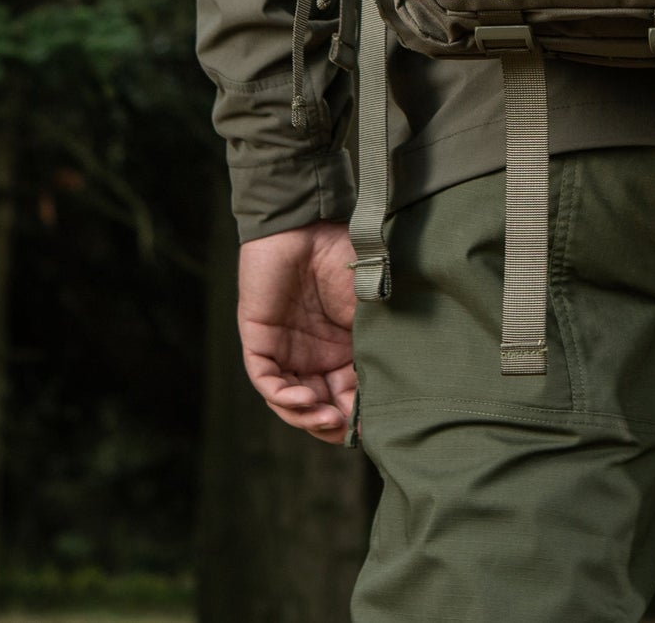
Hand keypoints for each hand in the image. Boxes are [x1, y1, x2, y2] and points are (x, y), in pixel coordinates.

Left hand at [239, 221, 357, 443]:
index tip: (376, 428)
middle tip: (349, 430)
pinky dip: (284, 397)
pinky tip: (305, 399)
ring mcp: (286, 351)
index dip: (360, 416)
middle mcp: (314, 357)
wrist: (309, 223)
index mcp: (343, 350)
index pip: (349, 395)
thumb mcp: (370, 309)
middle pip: (321, 406)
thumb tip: (394, 393)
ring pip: (293, 401)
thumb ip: (375, 347)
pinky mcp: (260, 342)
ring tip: (328, 418)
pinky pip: (268, 382)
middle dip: (334, 424)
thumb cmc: (346, 258)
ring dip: (309, 417)